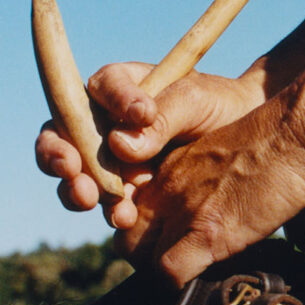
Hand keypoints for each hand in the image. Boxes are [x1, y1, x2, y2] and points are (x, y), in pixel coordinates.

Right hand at [35, 60, 268, 215]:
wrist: (245, 143)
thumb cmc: (218, 106)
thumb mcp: (196, 101)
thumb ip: (163, 117)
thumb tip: (119, 146)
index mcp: (120, 86)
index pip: (101, 87)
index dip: (112, 101)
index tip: (142, 114)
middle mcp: (104, 122)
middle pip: (61, 134)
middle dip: (58, 154)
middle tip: (71, 168)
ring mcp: (109, 159)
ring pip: (74, 175)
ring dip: (76, 188)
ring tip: (93, 199)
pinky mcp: (123, 190)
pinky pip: (103, 203)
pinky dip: (108, 211)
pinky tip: (124, 218)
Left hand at [110, 91, 304, 284]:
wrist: (297, 132)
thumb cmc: (274, 143)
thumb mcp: (222, 155)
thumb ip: (202, 180)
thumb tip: (208, 208)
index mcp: (169, 169)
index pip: (128, 209)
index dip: (143, 234)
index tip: (166, 244)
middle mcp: (167, 188)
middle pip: (126, 239)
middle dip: (144, 259)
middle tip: (174, 265)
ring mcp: (183, 210)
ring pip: (141, 259)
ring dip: (161, 274)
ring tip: (190, 272)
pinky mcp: (207, 231)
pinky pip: (169, 271)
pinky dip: (178, 283)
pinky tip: (202, 275)